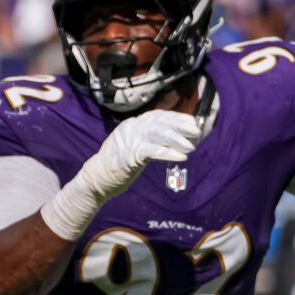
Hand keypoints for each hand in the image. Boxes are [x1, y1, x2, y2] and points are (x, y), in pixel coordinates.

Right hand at [86, 110, 201, 199]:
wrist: (96, 179)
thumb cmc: (118, 166)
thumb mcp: (135, 147)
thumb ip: (150, 139)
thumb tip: (176, 137)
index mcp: (132, 124)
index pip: (158, 115)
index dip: (177, 118)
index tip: (192, 122)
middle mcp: (131, 127)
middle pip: (160, 122)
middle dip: (180, 126)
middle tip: (197, 132)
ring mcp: (129, 139)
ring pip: (158, 134)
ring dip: (178, 140)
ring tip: (191, 147)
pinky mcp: (130, 154)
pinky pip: (154, 150)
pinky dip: (169, 153)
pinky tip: (181, 157)